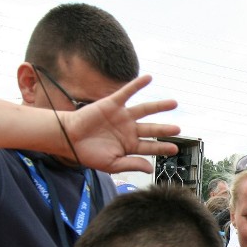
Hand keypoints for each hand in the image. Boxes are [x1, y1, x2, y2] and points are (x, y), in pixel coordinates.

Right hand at [60, 75, 179, 173]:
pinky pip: (127, 92)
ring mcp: (122, 116)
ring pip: (145, 109)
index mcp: (130, 146)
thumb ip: (131, 164)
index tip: (175, 149)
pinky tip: (149, 78)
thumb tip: (150, 168)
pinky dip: (138, 85)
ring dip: (159, 106)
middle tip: (178, 129)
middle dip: (164, 129)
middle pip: (151, 128)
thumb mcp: (112, 164)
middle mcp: (129, 130)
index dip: (162, 147)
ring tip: (174, 103)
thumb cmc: (88, 154)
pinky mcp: (112, 103)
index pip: (150, 147)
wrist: (69, 139)